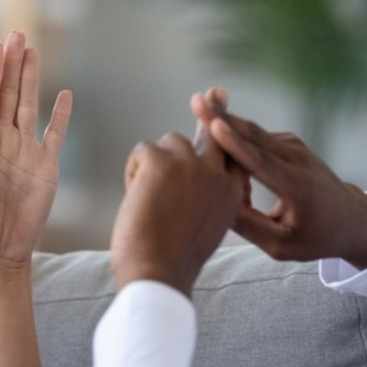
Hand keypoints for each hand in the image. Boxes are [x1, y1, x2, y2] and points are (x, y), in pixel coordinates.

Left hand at [0, 32, 72, 266]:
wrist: (2, 250)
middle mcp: (2, 141)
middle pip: (7, 93)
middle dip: (11, 63)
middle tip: (16, 33)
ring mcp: (24, 151)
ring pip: (28, 105)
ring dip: (31, 78)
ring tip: (32, 49)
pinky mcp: (45, 165)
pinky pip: (54, 133)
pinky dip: (61, 115)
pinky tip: (65, 94)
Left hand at [110, 124, 246, 296]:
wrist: (157, 274)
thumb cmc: (172, 261)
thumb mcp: (202, 229)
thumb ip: (204, 200)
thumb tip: (190, 180)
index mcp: (231, 195)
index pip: (233, 154)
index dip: (227, 135)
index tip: (230, 109)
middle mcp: (217, 175)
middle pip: (212, 132)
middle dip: (212, 111)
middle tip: (213, 93)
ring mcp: (190, 165)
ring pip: (168, 142)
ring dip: (155, 164)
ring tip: (149, 200)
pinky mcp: (160, 161)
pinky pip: (142, 150)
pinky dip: (133, 171)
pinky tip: (135, 198)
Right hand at [192, 87, 366, 267]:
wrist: (351, 219)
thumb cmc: (316, 237)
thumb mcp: (282, 245)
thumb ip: (249, 227)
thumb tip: (215, 204)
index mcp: (297, 187)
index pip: (261, 162)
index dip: (236, 144)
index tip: (214, 126)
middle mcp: (298, 160)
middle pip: (254, 136)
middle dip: (223, 118)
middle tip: (196, 100)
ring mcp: (295, 147)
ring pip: (253, 133)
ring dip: (224, 125)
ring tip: (198, 107)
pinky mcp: (288, 143)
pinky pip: (256, 139)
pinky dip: (236, 141)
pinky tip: (219, 149)